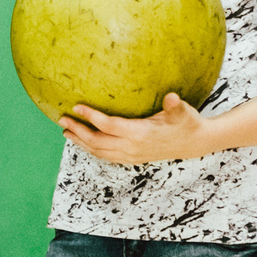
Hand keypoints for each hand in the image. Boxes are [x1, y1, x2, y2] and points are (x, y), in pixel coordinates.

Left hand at [60, 93, 209, 164]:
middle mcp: (133, 148)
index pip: (109, 125)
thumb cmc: (186, 123)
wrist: (194, 143)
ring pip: (99, 152)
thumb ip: (175, 105)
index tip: (76, 106)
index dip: (91, 116)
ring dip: (81, 142)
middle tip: (62, 119)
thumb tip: (172, 97)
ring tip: (66, 130)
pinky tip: (83, 141)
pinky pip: (106, 156)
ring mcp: (131, 156)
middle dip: (78, 131)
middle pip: (98, 141)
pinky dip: (92, 149)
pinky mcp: (132, 159)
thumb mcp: (183, 111)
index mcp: (141, 133)